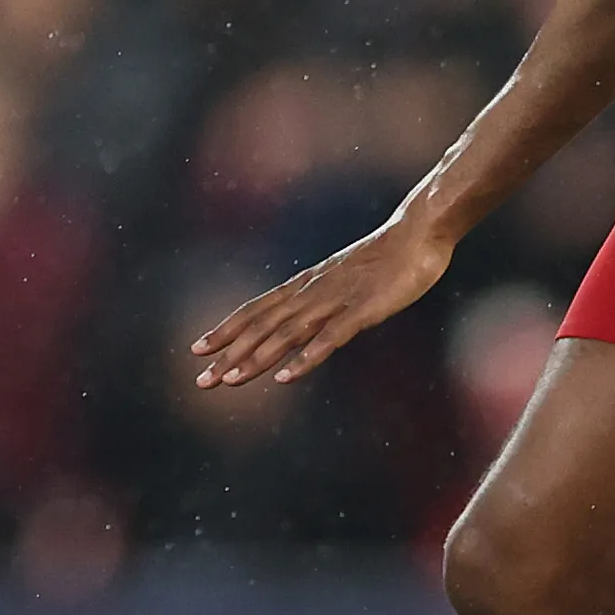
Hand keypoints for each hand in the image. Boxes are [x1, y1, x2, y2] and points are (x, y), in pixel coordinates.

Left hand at [190, 213, 451, 387]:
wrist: (417, 232)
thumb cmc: (385, 257)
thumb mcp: (344, 278)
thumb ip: (323, 297)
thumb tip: (305, 318)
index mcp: (305, 285)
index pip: (256, 309)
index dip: (226, 330)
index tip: (197, 349)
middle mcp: (311, 292)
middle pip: (262, 326)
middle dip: (229, 354)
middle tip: (201, 380)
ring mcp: (334, 301)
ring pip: (286, 334)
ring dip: (256, 358)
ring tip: (229, 381)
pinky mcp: (361, 311)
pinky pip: (328, 339)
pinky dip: (305, 357)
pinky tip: (286, 377)